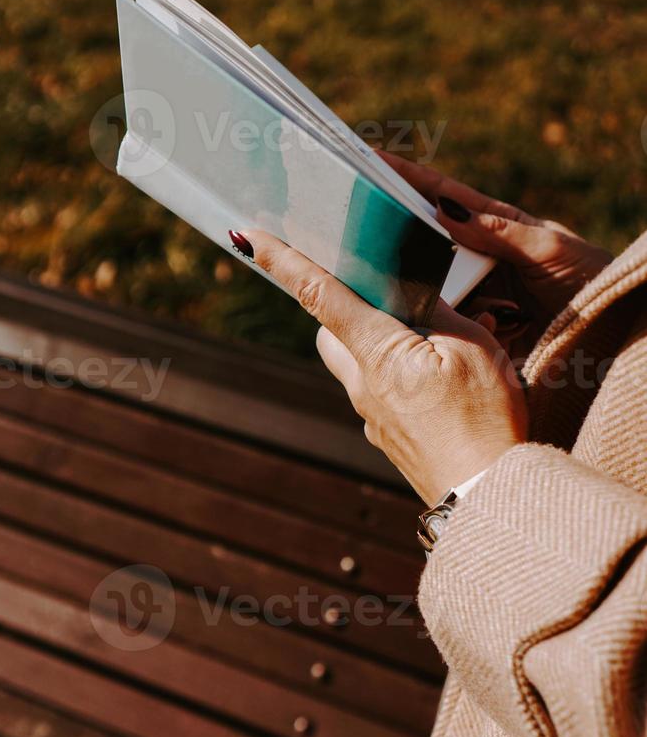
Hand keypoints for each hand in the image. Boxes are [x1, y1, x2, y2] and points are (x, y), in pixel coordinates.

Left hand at [239, 229, 527, 503]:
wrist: (488, 498)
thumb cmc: (484, 421)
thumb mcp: (473, 348)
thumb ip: (439, 311)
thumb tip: (413, 290)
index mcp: (377, 352)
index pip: (319, 294)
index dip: (283, 261)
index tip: (247, 238)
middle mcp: (362, 386)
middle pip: (330, 332)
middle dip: (341, 307)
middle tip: (382, 296)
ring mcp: (372, 418)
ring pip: (355, 365)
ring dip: (374, 345)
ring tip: (429, 344)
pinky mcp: (387, 438)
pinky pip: (378, 395)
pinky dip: (394, 378)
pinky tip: (436, 386)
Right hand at [380, 152, 612, 326]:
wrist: (614, 334)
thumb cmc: (590, 281)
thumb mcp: (548, 250)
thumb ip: (497, 230)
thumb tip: (445, 208)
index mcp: (497, 227)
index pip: (445, 197)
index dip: (409, 178)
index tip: (371, 159)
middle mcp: (482, 258)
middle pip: (429, 246)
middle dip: (403, 243)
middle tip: (367, 237)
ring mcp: (481, 294)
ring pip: (436, 289)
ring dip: (431, 293)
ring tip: (424, 291)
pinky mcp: (482, 329)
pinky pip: (452, 324)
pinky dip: (451, 325)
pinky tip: (460, 326)